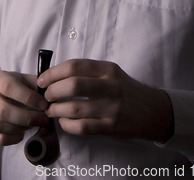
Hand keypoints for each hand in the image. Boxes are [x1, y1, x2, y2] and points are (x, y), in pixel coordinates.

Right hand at [0, 71, 48, 145]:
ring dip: (20, 128)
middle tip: (42, 119)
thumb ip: (38, 86)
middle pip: (2, 110)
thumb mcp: (26, 80)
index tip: (44, 105)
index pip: (9, 87)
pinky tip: (23, 132)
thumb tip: (51, 96)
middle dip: (26, 118)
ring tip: (33, 124)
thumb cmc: (16, 86)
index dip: (27, 97)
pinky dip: (14, 138)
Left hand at [38, 59, 173, 142]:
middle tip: (46, 95)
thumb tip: (55, 74)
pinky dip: (67, 125)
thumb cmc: (124, 89)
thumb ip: (88, 72)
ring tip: (51, 110)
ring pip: (75, 108)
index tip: (42, 79)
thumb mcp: (111, 73)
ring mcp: (111, 108)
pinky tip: (64, 122)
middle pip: (73, 85)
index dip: (53, 73)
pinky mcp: (111, 127)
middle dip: (52, 91)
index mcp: (107, 69)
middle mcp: (110, 86)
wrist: (151, 110)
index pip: (74, 66)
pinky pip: (82, 127)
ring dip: (56, 110)